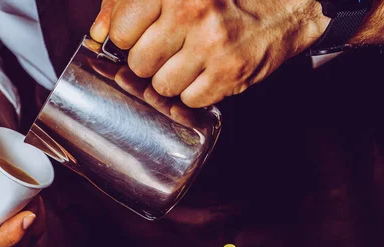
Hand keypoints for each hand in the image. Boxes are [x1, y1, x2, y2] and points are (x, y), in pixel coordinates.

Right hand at [0, 125, 44, 246]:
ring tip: (35, 201)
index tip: (27, 218)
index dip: (6, 239)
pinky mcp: (1, 224)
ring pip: (15, 246)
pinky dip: (35, 226)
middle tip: (35, 205)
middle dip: (24, 234)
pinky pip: (21, 237)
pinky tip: (37, 208)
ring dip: (32, 230)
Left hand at [91, 0, 329, 106]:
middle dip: (149, 60)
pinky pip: (189, 100)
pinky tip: (207, 72)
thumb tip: (97, 32)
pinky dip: (195, 92)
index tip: (140, 36)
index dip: (127, 38)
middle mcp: (190, 11)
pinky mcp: (229, 73)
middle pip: (138, 61)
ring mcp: (211, 44)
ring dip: (171, 78)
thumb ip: (130, 2)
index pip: (121, 29)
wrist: (287, 5)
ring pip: (161, 85)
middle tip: (169, 49)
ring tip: (190, 60)